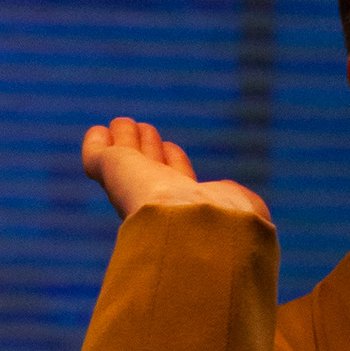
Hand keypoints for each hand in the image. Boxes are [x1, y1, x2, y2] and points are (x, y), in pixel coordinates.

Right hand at [81, 115, 272, 225]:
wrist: (187, 226)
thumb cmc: (218, 222)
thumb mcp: (242, 209)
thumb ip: (243, 205)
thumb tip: (252, 206)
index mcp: (184, 206)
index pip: (176, 177)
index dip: (174, 162)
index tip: (172, 149)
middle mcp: (155, 197)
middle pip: (149, 163)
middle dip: (150, 148)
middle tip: (147, 131)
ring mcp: (130, 185)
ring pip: (124, 154)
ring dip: (126, 138)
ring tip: (124, 124)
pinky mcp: (109, 172)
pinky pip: (98, 154)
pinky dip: (97, 144)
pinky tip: (98, 133)